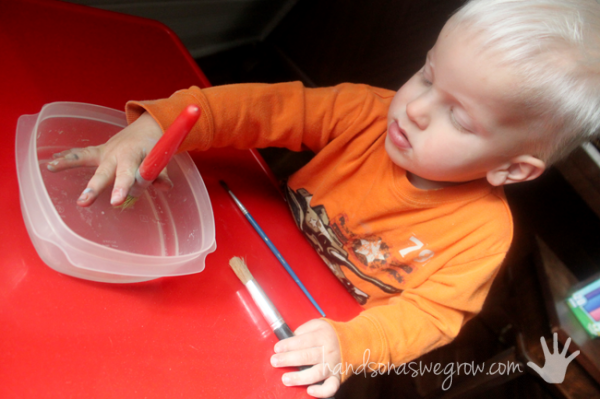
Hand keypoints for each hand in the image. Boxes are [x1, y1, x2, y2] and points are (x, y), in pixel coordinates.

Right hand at [46, 112, 170, 206]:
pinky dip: (67, 157)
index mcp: (133, 156)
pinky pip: (81, 154)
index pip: (128, 175)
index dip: (123, 188)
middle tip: (84, 201)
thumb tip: (164, 187)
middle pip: (104, 173)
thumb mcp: (161, 159)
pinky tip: (51, 163)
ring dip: (68, 162)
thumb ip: (161, 174)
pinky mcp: (98, 152)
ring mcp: (105, 152)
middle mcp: (116, 154)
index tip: (116, 202)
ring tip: (52, 167)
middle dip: (94, 187)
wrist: (147, 128)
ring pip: (85, 158)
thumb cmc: (154, 147)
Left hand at [271, 319, 340, 397]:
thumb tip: (288, 339)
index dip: (288, 345)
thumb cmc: (331, 334)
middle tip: (275, 361)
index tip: (277, 348)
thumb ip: (303, 330)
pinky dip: (321, 391)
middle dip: (288, 359)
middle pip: (307, 356)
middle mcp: (328, 351)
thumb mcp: (318, 325)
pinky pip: (331, 387)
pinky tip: (309, 391)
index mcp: (322, 336)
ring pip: (316, 373)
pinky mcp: (336, 377)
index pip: (303, 341)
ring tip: (285, 379)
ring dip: (300, 377)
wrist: (353, 342)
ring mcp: (332, 366)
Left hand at [527, 333, 579, 383]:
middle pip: (555, 346)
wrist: (554, 379)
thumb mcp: (540, 372)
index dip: (543, 343)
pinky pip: (570, 358)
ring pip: (564, 350)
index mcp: (548, 358)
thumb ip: (535, 367)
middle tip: (555, 333)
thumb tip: (527, 363)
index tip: (541, 337)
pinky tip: (577, 351)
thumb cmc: (546, 375)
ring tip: (569, 338)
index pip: (545, 349)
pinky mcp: (565, 363)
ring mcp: (560, 359)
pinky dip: (574, 355)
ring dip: (566, 345)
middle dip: (555, 340)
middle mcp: (555, 357)